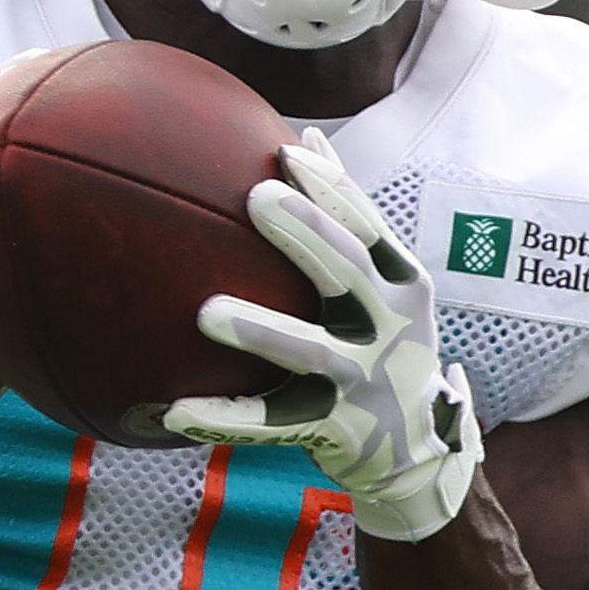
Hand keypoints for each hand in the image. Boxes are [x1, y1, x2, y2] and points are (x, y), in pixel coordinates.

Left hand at [165, 130, 482, 542]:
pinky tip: (174, 412)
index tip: (288, 152)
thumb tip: (307, 137)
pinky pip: (272, 423)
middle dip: (307, 233)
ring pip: (310, 352)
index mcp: (400, 284)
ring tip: (206, 313)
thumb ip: (348, 220)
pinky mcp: (337, 428)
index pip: (366, 225)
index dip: (331, 188)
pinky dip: (225, 418)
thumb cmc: (380, 344)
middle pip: (348, 271)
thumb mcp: (383, 284)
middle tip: (257, 197)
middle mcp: (390, 327)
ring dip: (261, 330)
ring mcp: (364, 379)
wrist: (414, 452)